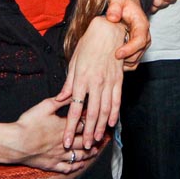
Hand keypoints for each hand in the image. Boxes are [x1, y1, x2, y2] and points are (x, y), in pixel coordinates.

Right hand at [0, 97, 98, 173]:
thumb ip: (60, 100)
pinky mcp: (51, 165)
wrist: (15, 143)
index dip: (90, 121)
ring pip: (78, 155)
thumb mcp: (44, 106)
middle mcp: (65, 142)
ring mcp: (59, 155)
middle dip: (93, 138)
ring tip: (94, 151)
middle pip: (84, 141)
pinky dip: (75, 166)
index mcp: (64, 127)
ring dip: (88, 153)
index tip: (95, 118)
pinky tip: (80, 165)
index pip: (83, 124)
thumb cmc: (28, 123)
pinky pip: (67, 168)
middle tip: (100, 136)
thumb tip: (72, 94)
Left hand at [58, 15, 125, 148]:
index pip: (74, 109)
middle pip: (90, 114)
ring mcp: (108, 82)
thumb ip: (68, 83)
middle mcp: (95, 83)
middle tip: (84, 147)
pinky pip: (117, 100)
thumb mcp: (74, 62)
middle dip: (86, 133)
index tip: (66, 140)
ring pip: (104, 110)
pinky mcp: (118, 80)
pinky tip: (111, 123)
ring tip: (96, 140)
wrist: (108, 31)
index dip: (70, 128)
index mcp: (80, 79)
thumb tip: (60, 99)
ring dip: (100, 127)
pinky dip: (115, 113)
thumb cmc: (88, 45)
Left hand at [105, 0, 149, 68]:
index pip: (140, 40)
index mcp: (142, 24)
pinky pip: (133, 62)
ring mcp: (142, 44)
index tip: (117, 54)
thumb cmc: (123, 2)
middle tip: (109, 59)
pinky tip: (113, 62)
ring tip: (109, 61)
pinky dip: (125, 65)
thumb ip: (114, 6)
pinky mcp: (138, 49)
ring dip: (124, 62)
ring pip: (136, 59)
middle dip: (125, 58)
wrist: (128, 5)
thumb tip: (112, 18)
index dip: (130, 49)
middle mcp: (145, 35)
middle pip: (138, 53)